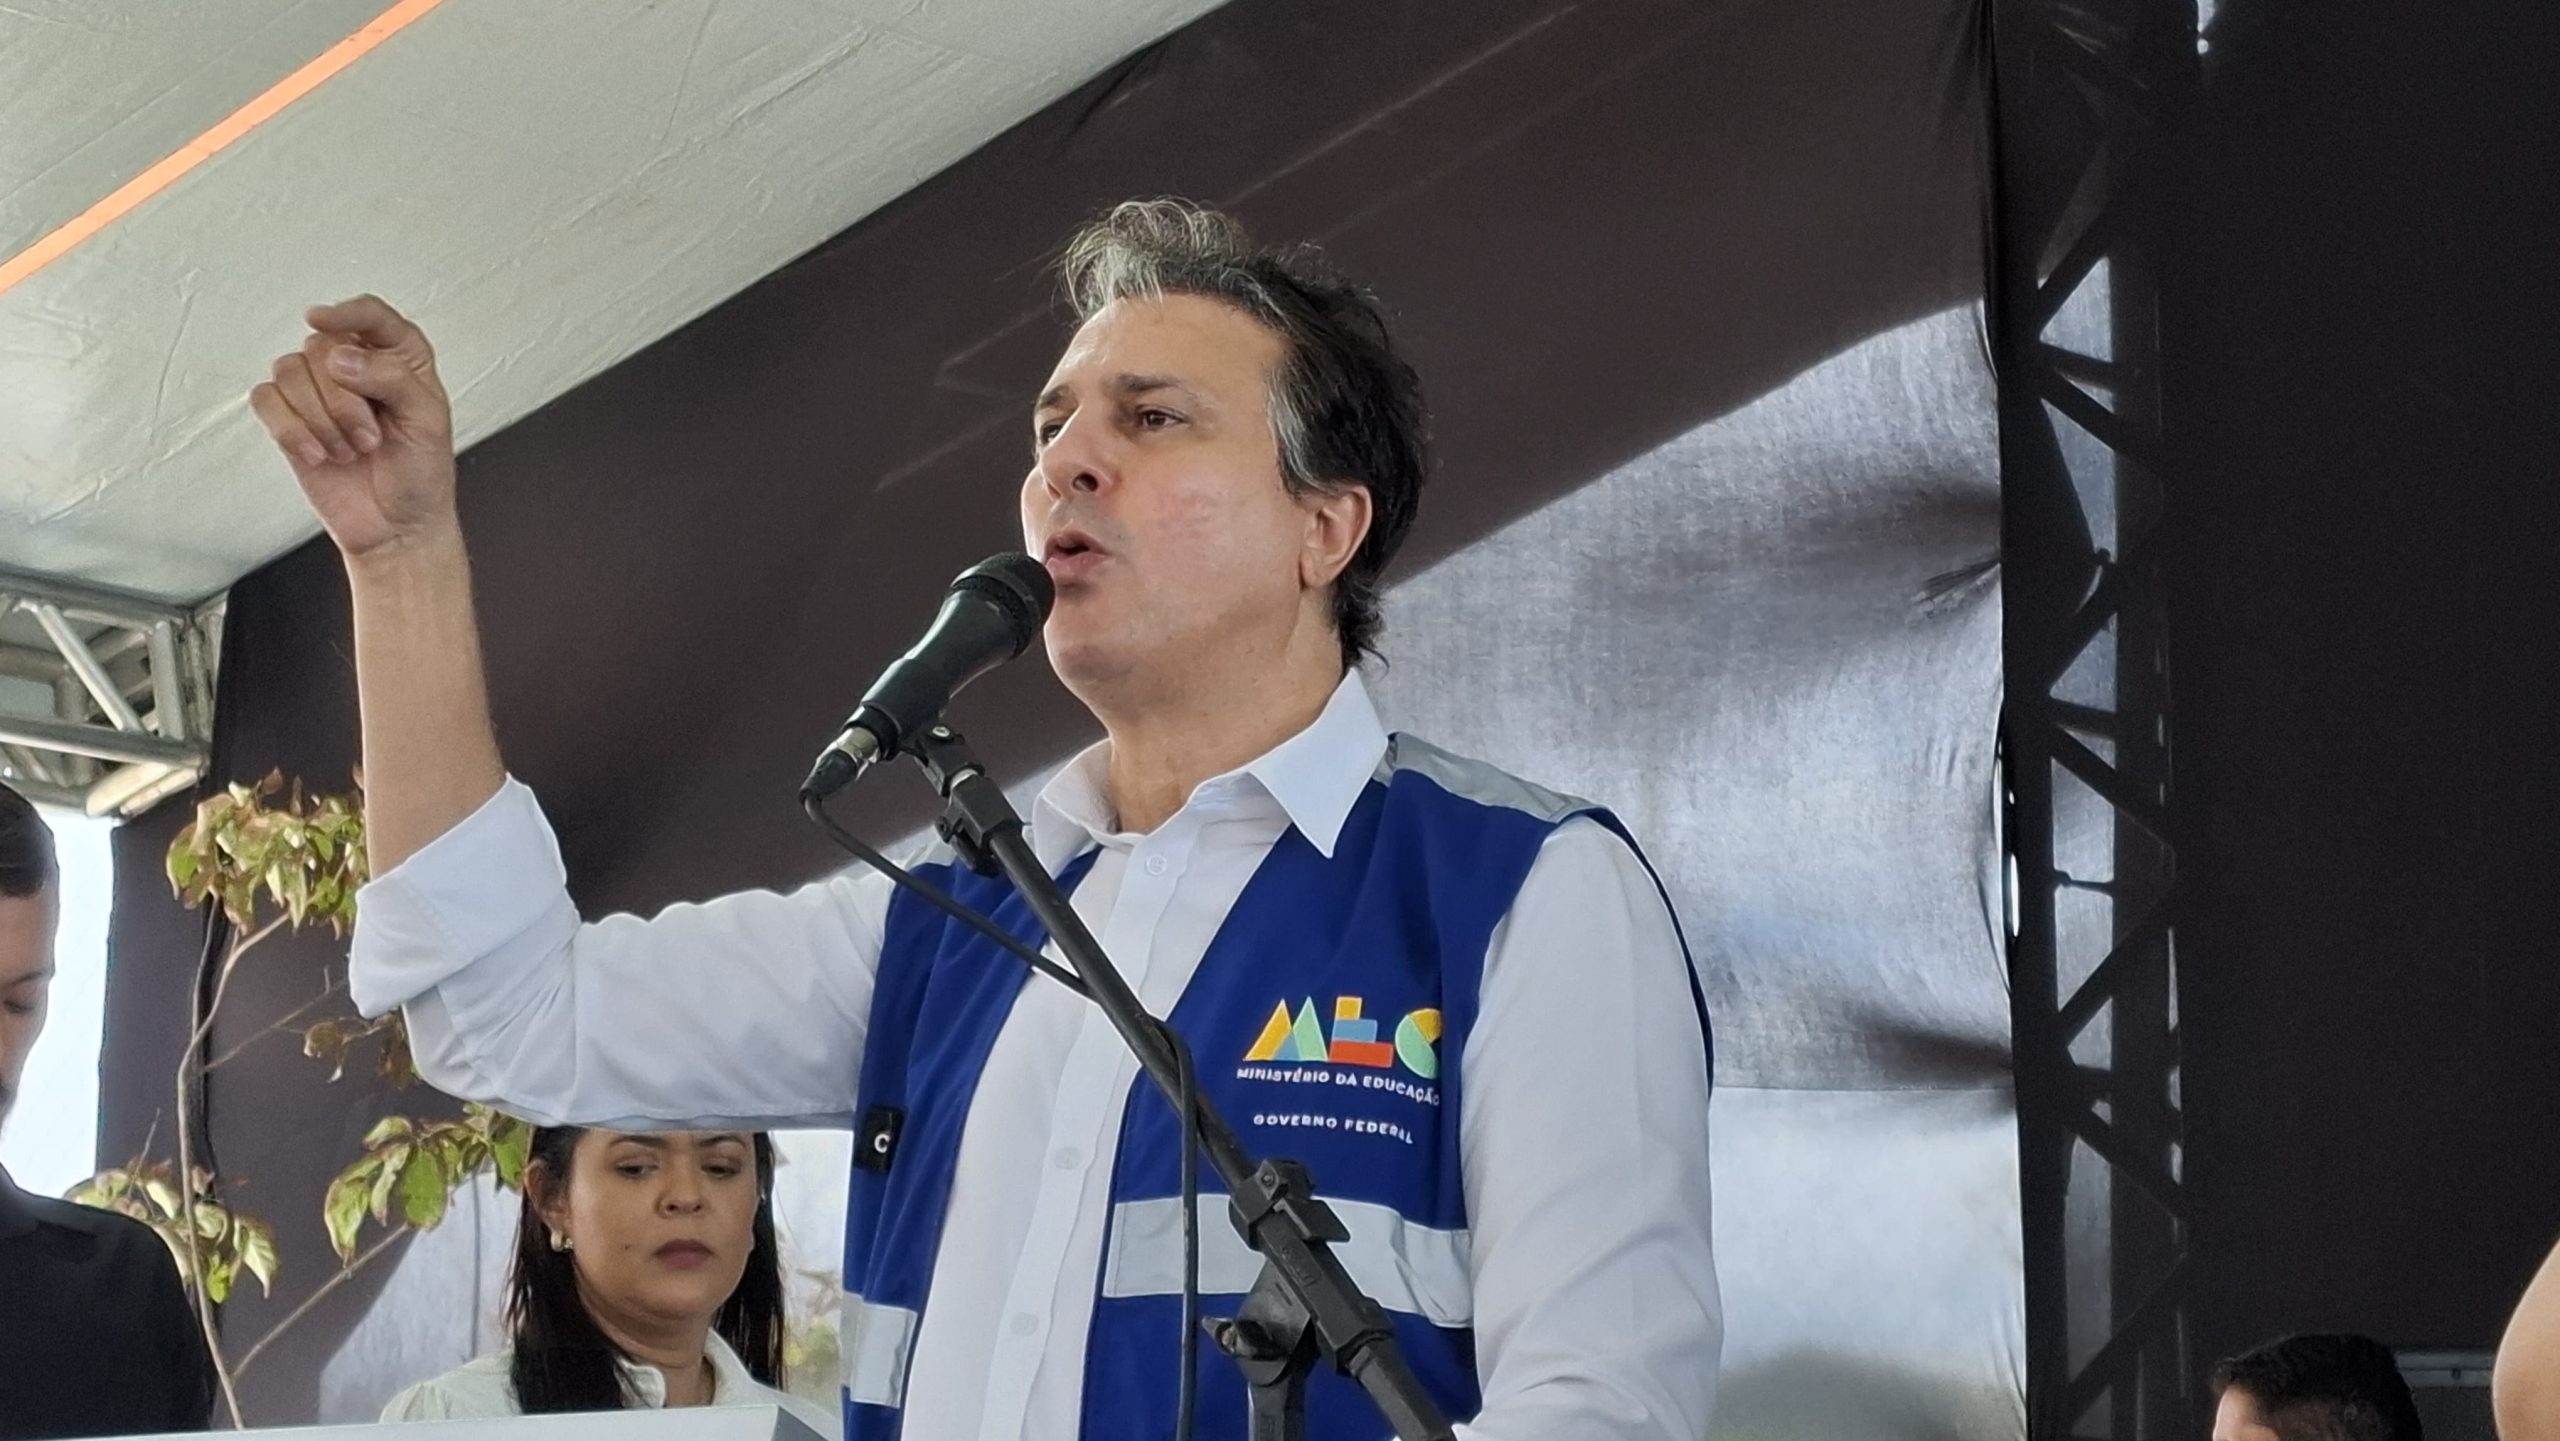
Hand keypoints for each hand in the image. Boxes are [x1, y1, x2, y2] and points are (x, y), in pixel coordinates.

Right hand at [249, 295, 456, 560]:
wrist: (396, 526)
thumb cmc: (421, 472)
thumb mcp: (428, 421)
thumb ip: (392, 378)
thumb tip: (340, 357)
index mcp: (400, 357)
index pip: (371, 314)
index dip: (346, 312)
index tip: (322, 320)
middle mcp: (356, 365)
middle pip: (323, 347)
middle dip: (344, 401)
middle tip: (370, 439)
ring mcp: (318, 390)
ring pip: (290, 370)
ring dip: (319, 419)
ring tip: (349, 450)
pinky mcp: (289, 417)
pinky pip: (266, 400)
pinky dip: (290, 430)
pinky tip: (317, 454)